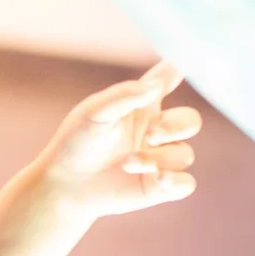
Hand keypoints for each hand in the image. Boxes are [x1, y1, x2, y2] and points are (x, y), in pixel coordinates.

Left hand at [30, 61, 201, 220]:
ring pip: (184, 155)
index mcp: (142, 106)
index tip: (180, 68)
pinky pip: (186, 184)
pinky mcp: (158, 187)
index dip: (180, 72)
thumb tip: (156, 84)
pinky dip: (176, 181)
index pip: (169, 82)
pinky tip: (158, 179)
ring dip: (158, 159)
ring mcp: (159, 160)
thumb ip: (125, 95)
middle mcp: (155, 131)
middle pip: (190, 121)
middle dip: (177, 126)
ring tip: (127, 163)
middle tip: (151, 134)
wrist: (64, 185)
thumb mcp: (94, 112)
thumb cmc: (76, 143)